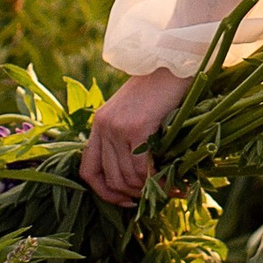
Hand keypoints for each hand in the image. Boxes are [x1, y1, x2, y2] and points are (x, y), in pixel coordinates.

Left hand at [80, 69, 183, 209]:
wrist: (174, 61)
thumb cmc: (162, 87)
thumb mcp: (135, 112)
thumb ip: (128, 138)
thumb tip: (139, 178)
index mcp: (99, 124)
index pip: (88, 170)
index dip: (104, 192)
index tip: (125, 200)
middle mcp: (103, 127)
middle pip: (110, 179)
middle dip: (132, 196)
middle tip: (153, 198)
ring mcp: (117, 128)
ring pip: (127, 178)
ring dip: (149, 191)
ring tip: (169, 191)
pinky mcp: (136, 128)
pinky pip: (142, 169)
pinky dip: (158, 182)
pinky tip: (173, 183)